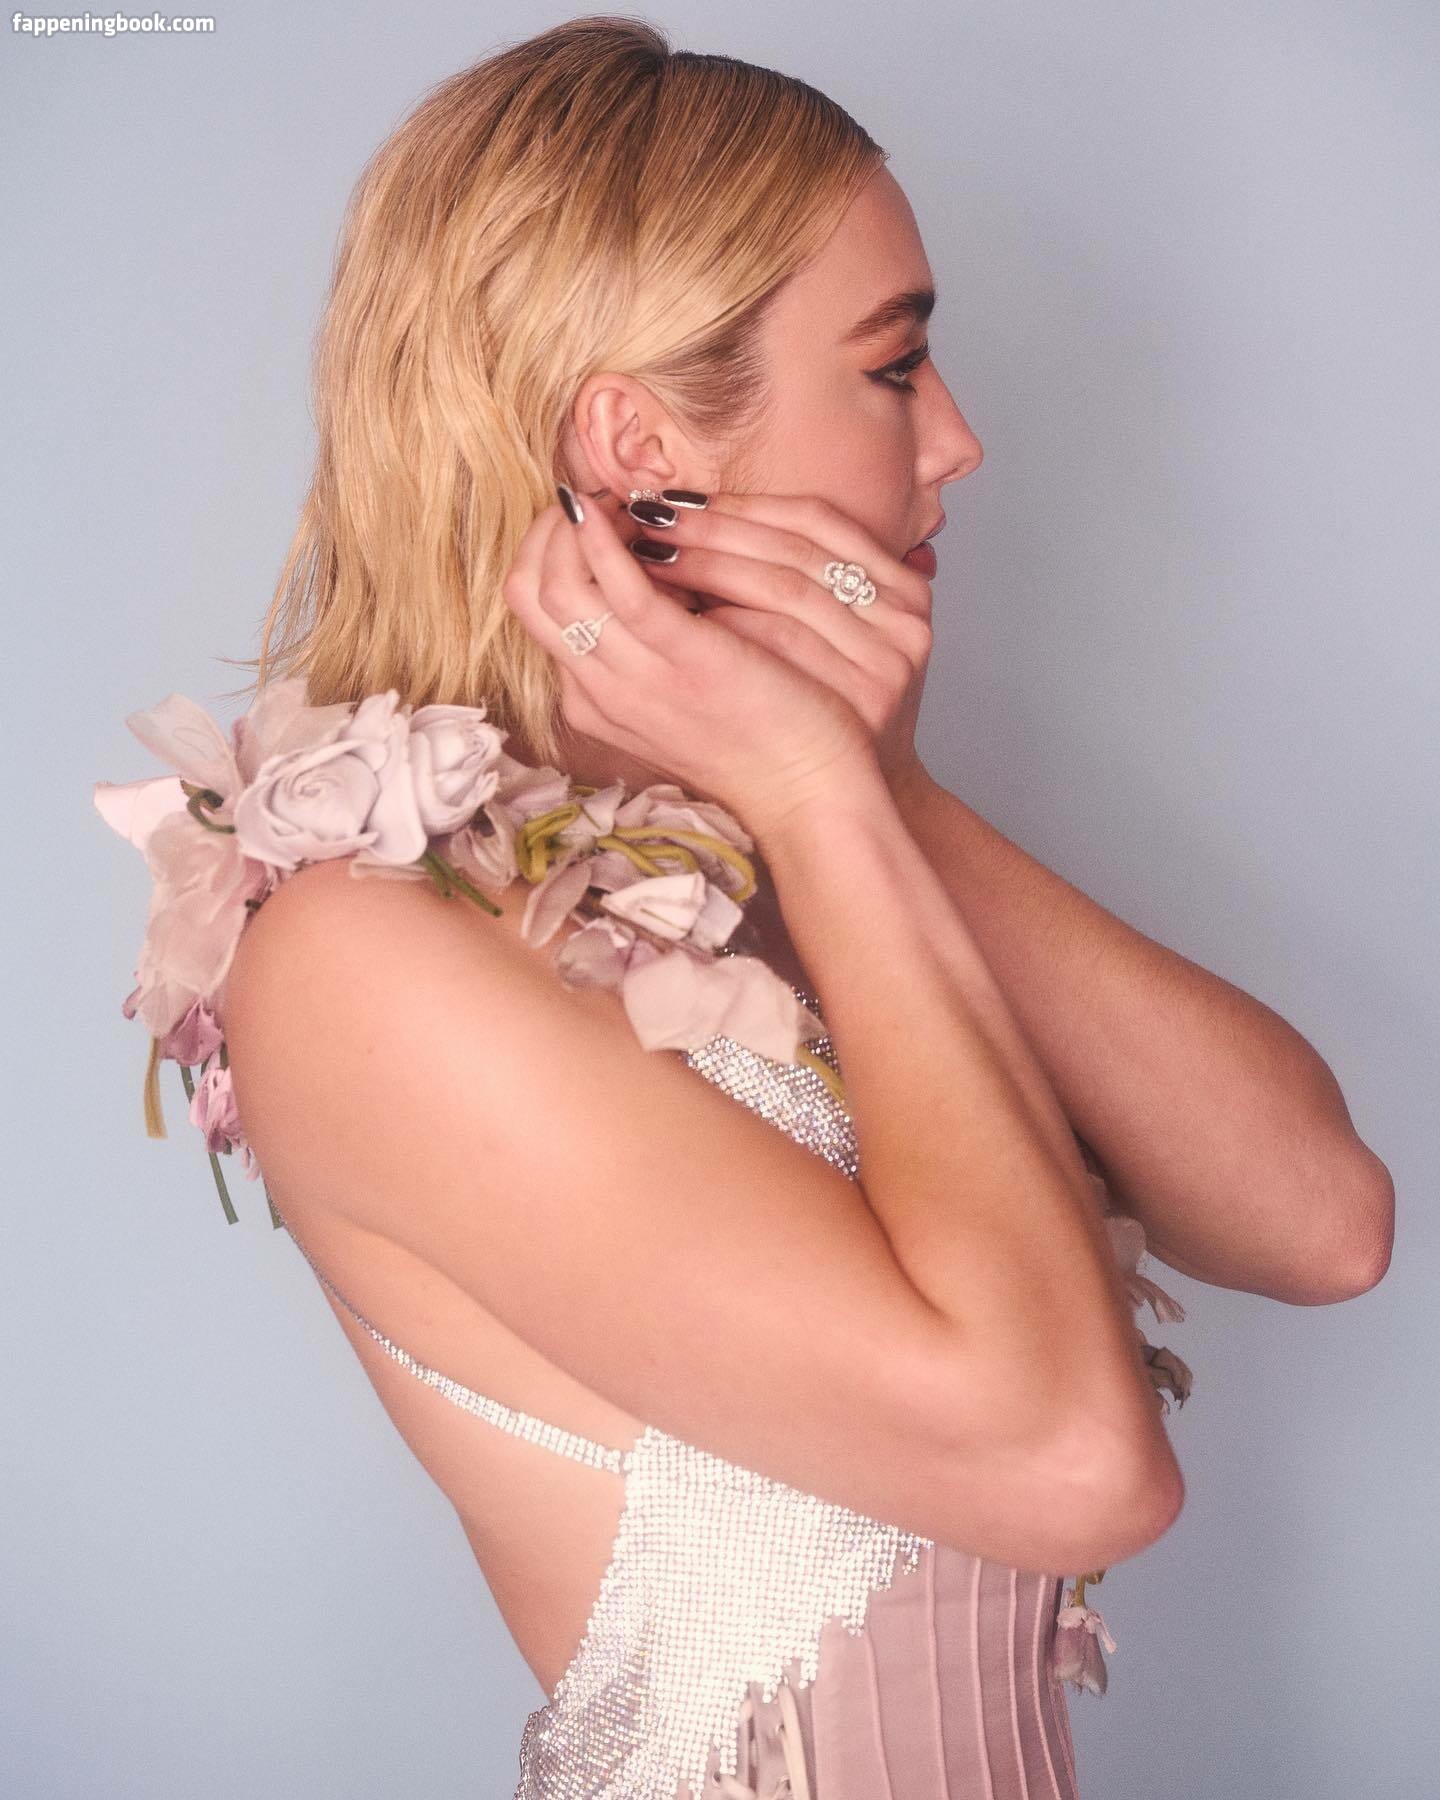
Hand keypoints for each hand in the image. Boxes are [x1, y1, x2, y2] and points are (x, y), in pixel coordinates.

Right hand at [499, 490, 878, 833]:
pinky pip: (623, 592)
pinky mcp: (685, 662)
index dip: (551, 547)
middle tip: (604, 500)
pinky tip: (620, 509)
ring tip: (624, 503)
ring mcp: (634, 681)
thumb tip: (644, 564)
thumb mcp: (678, 690)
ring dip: (583, 527)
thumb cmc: (754, 733)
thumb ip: (648, 643)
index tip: (597, 516)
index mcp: (593, 698)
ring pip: (558, 587)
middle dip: (552, 529)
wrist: (806, 788)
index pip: (534, 606)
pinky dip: (608, 542)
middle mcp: (598, 692)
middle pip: (528, 592)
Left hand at [624, 490, 935, 792]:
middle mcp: (904, 613)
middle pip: (794, 548)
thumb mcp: (828, 634)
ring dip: (709, 565)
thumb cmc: (814, 709)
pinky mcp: (867, 693)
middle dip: (713, 529)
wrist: (837, 797)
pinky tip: (674, 608)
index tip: (672, 498)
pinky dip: (729, 618)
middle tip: (643, 519)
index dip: (740, 504)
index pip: (813, 519)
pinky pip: (783, 639)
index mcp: (899, 583)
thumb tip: (684, 516)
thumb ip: (791, 577)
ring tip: (643, 557)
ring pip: (786, 585)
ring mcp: (890, 655)